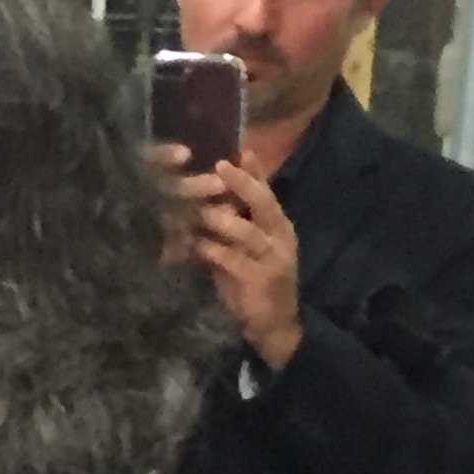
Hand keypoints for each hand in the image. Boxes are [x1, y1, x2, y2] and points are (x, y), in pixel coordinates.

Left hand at [162, 150, 303, 366]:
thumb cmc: (251, 281)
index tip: (240, 149)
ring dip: (220, 219)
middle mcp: (280, 236)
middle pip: (263, 203)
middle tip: (219, 167)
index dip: (254, 171)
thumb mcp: (242, 248)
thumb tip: (205, 200)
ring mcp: (273, 258)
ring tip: (197, 209)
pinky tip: (193, 245)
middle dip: (242, 184)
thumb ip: (231, 224)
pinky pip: (233, 260)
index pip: (267, 192)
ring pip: (247, 232)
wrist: (273, 324)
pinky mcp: (260, 280)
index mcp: (277, 225)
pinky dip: (212, 251)